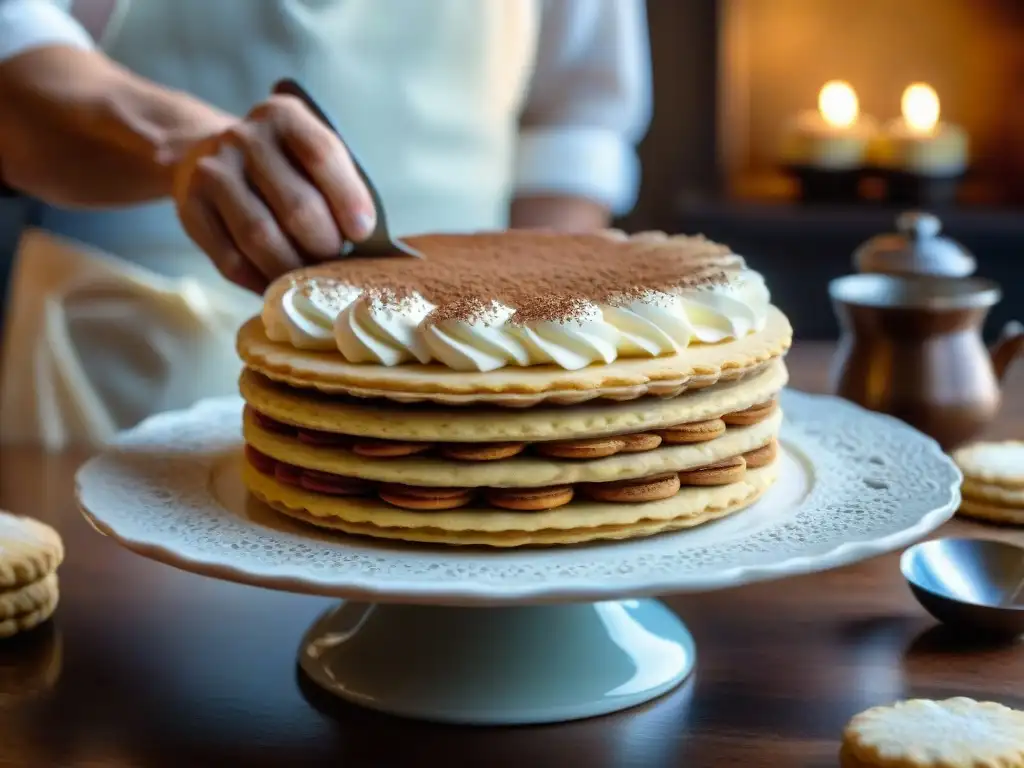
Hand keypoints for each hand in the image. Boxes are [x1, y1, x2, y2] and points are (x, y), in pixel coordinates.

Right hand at [172, 94, 375, 292]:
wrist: (206, 155)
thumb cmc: (282, 165)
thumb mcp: (310, 156)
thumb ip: (338, 187)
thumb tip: (367, 243)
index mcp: (284, 116)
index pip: (322, 155)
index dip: (348, 199)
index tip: (363, 234)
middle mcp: (244, 138)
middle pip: (296, 205)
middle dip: (325, 244)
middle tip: (336, 261)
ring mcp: (212, 173)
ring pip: (261, 238)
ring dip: (295, 269)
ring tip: (313, 280)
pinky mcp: (190, 209)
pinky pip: (231, 261)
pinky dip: (262, 282)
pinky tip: (280, 287)